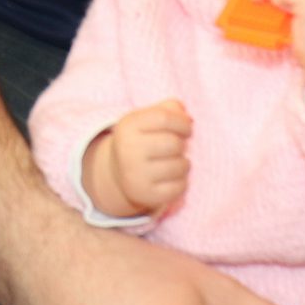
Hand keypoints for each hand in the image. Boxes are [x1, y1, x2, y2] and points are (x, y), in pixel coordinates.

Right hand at [87, 99, 192, 217]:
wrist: (118, 173)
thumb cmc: (141, 140)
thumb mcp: (147, 119)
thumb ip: (168, 109)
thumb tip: (186, 116)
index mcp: (127, 126)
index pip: (164, 118)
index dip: (182, 122)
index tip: (186, 129)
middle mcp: (127, 150)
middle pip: (174, 143)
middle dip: (182, 145)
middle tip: (174, 148)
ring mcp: (135, 174)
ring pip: (181, 166)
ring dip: (183, 163)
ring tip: (172, 162)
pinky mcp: (146, 195)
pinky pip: (180, 186)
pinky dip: (182, 182)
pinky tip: (170, 178)